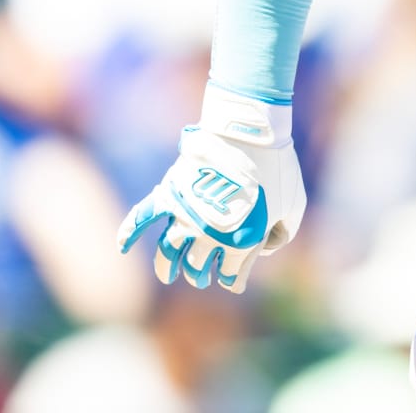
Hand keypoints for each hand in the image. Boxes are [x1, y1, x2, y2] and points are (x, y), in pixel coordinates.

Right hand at [117, 85, 305, 292]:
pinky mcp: (171, 194)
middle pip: (197, 265)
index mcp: (239, 241)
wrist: (250, 133)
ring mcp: (186, 215)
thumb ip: (281, 234)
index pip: (231, 274)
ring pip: (169, 251)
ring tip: (168, 275)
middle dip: (199, 274)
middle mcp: (208, 235)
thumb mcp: (293, 206)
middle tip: (200, 277)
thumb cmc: (277, 168)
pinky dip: (129, 231)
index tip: (232, 282)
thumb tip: (263, 246)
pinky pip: (142, 216)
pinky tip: (123, 245)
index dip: (232, 280)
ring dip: (167, 266)